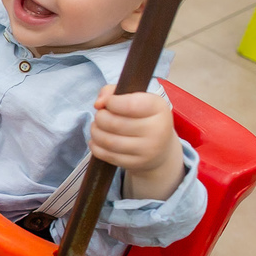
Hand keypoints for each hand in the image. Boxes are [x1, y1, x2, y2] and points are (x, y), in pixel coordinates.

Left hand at [89, 85, 183, 199]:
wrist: (160, 147)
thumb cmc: (143, 117)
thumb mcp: (136, 98)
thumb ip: (114, 92)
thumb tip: (99, 103)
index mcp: (158, 108)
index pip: (129, 105)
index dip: (111, 102)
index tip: (108, 103)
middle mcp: (157, 130)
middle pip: (115, 123)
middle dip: (100, 117)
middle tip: (100, 115)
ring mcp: (147, 150)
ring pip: (108, 141)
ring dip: (95, 131)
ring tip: (97, 127)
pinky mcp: (136, 163)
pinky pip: (107, 155)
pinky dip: (95, 146)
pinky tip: (97, 140)